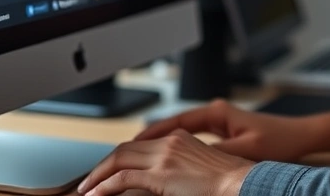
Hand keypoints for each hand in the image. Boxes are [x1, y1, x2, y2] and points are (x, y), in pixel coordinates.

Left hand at [77, 129, 253, 195]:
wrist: (242, 183)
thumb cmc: (230, 181)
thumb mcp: (202, 167)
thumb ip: (181, 168)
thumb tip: (165, 180)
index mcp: (180, 138)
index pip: (141, 143)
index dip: (121, 156)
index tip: (110, 168)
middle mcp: (170, 142)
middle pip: (125, 148)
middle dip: (104, 164)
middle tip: (91, 179)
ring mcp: (164, 156)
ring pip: (118, 159)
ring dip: (98, 175)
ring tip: (87, 189)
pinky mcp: (161, 174)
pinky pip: (123, 178)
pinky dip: (105, 186)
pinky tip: (96, 195)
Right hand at [135, 99, 329, 161]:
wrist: (303, 136)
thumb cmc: (279, 140)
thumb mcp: (244, 150)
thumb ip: (215, 154)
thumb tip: (185, 161)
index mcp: (216, 112)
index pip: (171, 122)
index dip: (147, 135)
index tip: (126, 146)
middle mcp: (214, 113)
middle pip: (169, 126)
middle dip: (145, 141)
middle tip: (120, 156)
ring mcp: (219, 122)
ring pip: (178, 133)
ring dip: (158, 145)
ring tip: (134, 160)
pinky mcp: (225, 132)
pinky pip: (191, 140)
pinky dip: (175, 149)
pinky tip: (166, 162)